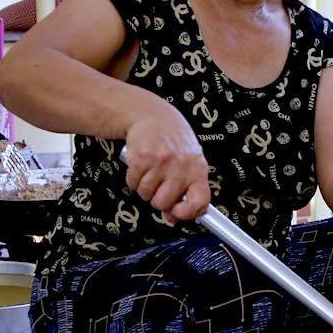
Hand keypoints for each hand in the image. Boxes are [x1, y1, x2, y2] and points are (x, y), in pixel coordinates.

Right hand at [122, 102, 210, 221]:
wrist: (153, 115)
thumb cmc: (173, 142)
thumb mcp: (189, 162)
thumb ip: (184, 189)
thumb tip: (172, 217)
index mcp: (198, 169)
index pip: (200, 201)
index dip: (187, 214)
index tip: (177, 213)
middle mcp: (181, 165)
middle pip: (163, 203)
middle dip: (157, 199)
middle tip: (159, 185)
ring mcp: (161, 161)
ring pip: (145, 194)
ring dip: (144, 188)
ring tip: (151, 171)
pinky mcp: (141, 157)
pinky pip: (132, 183)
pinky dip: (133, 178)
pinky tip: (141, 165)